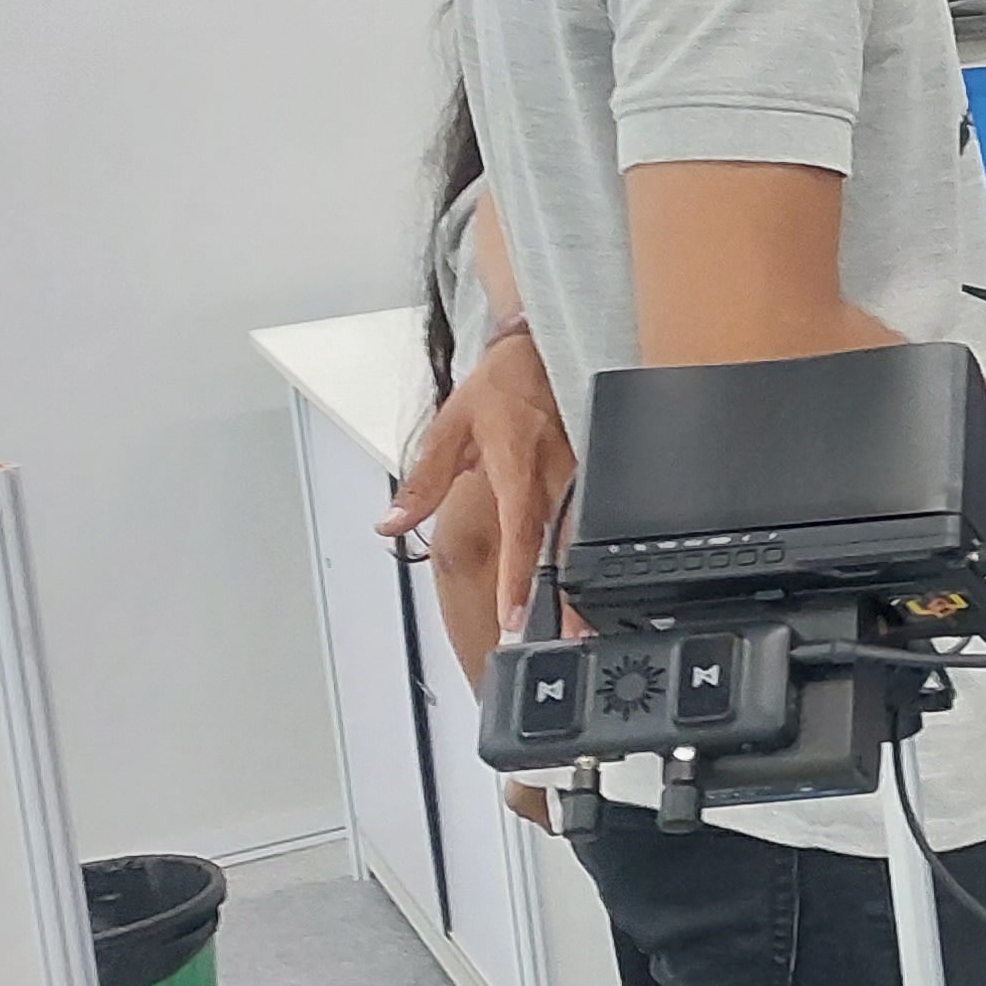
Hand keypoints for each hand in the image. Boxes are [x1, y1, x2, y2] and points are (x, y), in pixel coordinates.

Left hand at [378, 326, 573, 628]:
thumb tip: (392, 522)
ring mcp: (580, 473)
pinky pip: (591, 517)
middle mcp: (554, 474)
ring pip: (583, 536)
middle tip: (571, 637)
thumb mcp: (449, 428)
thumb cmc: (500, 386)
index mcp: (516, 466)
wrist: (540, 349)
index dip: (518, 576)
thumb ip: (423, 483)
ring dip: (582, 582)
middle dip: (566, 594)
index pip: (520, 531)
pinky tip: (593, 586)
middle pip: (563, 545)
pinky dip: (589, 553)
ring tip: (584, 624)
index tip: (514, 615)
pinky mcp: (592, 471)